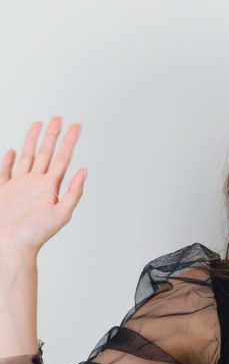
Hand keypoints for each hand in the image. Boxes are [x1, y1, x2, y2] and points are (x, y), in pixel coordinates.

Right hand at [0, 116, 86, 255]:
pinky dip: (9, 160)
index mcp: (50, 187)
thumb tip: (84, 171)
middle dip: (52, 135)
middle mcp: (36, 183)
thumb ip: (74, 192)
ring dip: (32, 141)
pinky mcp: (3, 190)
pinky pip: (5, 171)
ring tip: (39, 125)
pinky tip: (13, 150)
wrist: (11, 245)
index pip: (62, 158)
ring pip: (26, 157)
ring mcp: (19, 185)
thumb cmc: (35, 235)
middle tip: (59, 118)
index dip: (69, 141)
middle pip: (45, 153)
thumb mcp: (61, 214)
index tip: (77, 126)